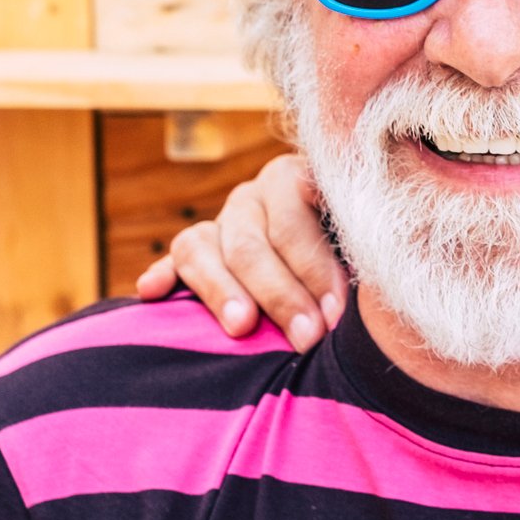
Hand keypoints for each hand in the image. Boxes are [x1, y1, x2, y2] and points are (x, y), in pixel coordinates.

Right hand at [134, 153, 349, 350]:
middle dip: (279, 294)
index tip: (334, 314)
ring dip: (220, 290)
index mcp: (297, 181)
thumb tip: (363, 293)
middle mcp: (254, 197)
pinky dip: (163, 275)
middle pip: (249, 243)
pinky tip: (152, 292)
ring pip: (201, 246)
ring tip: (241, 326)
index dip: (313, 269)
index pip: (294, 222)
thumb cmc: (366, 249)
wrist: (341, 239)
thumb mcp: (367, 242)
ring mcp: (222, 222)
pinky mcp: (196, 250)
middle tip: (306, 337)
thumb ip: (364, 255)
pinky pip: (173, 260)